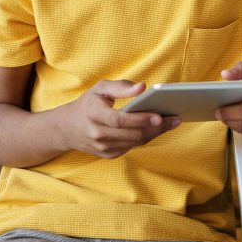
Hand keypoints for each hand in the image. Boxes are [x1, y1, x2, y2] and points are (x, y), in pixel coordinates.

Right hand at [59, 80, 179, 158]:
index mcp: (94, 114)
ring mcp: (102, 147)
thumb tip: (143, 87)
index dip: (141, 119)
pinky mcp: (108, 155)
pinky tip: (155, 129)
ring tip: (170, 123)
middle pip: (132, 134)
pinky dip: (144, 138)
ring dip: (154, 133)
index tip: (160, 115)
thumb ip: (121, 87)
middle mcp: (97, 134)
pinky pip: (131, 147)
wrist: (67, 128)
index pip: (120, 120)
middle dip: (156, 128)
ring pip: (135, 142)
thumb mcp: (100, 88)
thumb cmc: (88, 104)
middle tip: (175, 119)